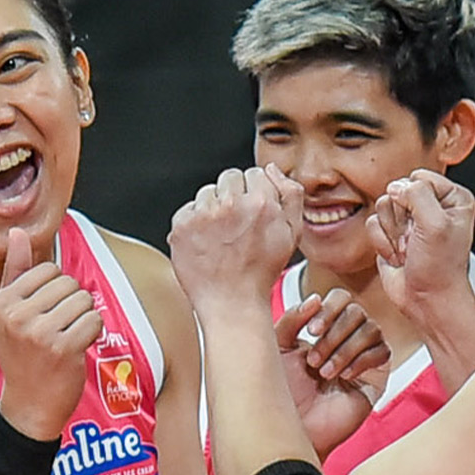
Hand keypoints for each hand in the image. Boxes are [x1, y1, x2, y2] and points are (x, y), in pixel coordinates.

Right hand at [0, 226, 100, 440]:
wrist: (29, 405)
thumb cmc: (21, 357)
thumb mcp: (8, 314)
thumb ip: (15, 271)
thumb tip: (18, 232)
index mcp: (1, 302)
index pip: (48, 270)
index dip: (55, 291)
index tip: (44, 316)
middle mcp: (16, 315)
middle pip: (68, 283)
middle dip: (72, 304)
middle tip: (57, 331)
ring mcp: (39, 332)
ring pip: (84, 300)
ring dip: (83, 319)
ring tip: (67, 339)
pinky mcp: (64, 348)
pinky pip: (94, 320)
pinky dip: (93, 333)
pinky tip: (77, 348)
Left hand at [169, 165, 301, 321]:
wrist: (232, 305)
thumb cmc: (262, 273)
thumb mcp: (292, 233)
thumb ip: (291, 195)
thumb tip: (271, 169)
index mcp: (261, 202)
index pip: (255, 173)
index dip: (255, 192)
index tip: (252, 212)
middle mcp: (231, 205)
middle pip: (230, 177)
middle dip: (234, 196)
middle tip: (236, 225)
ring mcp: (203, 215)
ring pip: (208, 192)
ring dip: (213, 208)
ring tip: (221, 236)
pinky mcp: (182, 227)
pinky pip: (187, 209)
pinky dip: (194, 223)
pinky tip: (206, 242)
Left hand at [278, 288, 383, 454]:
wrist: (292, 429)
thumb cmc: (282, 392)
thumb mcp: (278, 348)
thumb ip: (291, 319)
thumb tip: (315, 298)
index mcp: (324, 327)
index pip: (340, 298)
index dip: (329, 308)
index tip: (311, 330)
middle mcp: (346, 338)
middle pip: (357, 311)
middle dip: (334, 333)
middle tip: (314, 361)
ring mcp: (363, 356)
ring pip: (371, 329)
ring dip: (345, 349)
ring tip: (325, 372)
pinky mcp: (376, 377)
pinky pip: (382, 353)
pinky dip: (361, 360)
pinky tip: (344, 377)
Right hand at [367, 170, 474, 325]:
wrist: (428, 300)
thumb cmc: (440, 267)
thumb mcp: (436, 223)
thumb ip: (417, 194)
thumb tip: (395, 187)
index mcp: (452, 198)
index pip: (419, 178)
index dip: (415, 200)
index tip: (426, 223)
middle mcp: (431, 205)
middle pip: (397, 191)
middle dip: (401, 219)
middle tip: (415, 240)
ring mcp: (410, 220)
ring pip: (382, 206)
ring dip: (392, 233)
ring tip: (408, 249)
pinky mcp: (391, 234)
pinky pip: (372, 224)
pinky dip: (383, 244)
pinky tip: (399, 257)